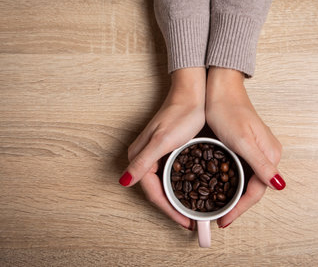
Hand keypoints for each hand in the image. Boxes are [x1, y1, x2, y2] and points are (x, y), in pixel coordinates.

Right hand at [119, 68, 205, 229]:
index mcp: (139, 157)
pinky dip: (181, 187)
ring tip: (193, 211)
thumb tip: (124, 182)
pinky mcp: (165, 151)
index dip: (170, 210)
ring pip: (165, 185)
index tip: (187, 221)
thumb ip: (143, 162)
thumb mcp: (162, 140)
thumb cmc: (180, 114)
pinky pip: (171, 176)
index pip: (154, 193)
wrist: (192, 95)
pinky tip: (191, 192)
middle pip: (158, 191)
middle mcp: (143, 158)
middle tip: (192, 220)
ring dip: (177, 199)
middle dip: (174, 208)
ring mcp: (154, 155)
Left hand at [205, 67, 285, 227]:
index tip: (223, 219)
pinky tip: (220, 188)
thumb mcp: (242, 140)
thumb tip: (279, 186)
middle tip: (219, 217)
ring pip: (247, 181)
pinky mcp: (248, 147)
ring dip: (234, 196)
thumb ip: (260, 164)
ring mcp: (258, 151)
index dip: (240, 208)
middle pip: (254, 188)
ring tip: (218, 208)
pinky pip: (242, 171)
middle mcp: (268, 155)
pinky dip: (232, 183)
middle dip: (237, 205)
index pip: (257, 191)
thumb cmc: (228, 111)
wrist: (221, 89)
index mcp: (271, 155)